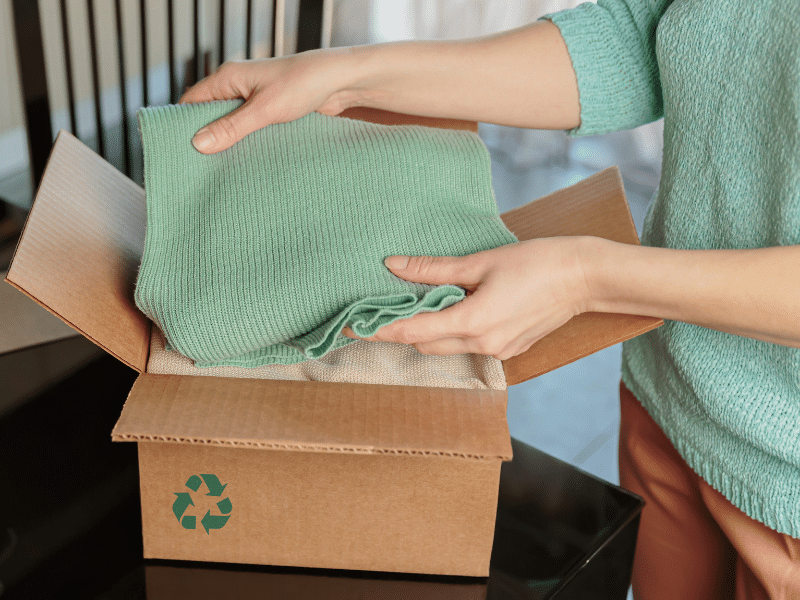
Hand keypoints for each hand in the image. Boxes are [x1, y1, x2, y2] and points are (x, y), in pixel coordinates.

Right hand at [179, 48, 364, 153]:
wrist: (341, 82)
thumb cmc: (304, 84)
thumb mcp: (264, 109)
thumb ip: (232, 127)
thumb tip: (199, 144)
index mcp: (229, 78)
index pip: (192, 102)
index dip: (183, 125)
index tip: (180, 152)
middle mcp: (239, 87)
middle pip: (210, 116)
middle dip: (207, 139)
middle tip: (201, 168)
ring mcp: (255, 99)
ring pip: (232, 125)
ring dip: (231, 143)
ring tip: (223, 169)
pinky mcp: (271, 111)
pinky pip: (251, 130)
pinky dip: (248, 143)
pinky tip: (248, 161)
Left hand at [344, 238, 591, 359]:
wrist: (584, 278)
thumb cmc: (538, 263)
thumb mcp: (481, 261)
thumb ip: (434, 269)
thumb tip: (394, 266)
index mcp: (473, 322)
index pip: (413, 332)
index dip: (381, 330)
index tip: (355, 327)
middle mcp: (483, 344)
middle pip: (425, 345)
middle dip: (401, 332)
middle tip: (380, 311)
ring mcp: (498, 351)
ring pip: (446, 348)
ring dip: (427, 333)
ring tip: (413, 307)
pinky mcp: (510, 350)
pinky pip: (469, 346)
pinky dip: (452, 333)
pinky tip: (451, 310)